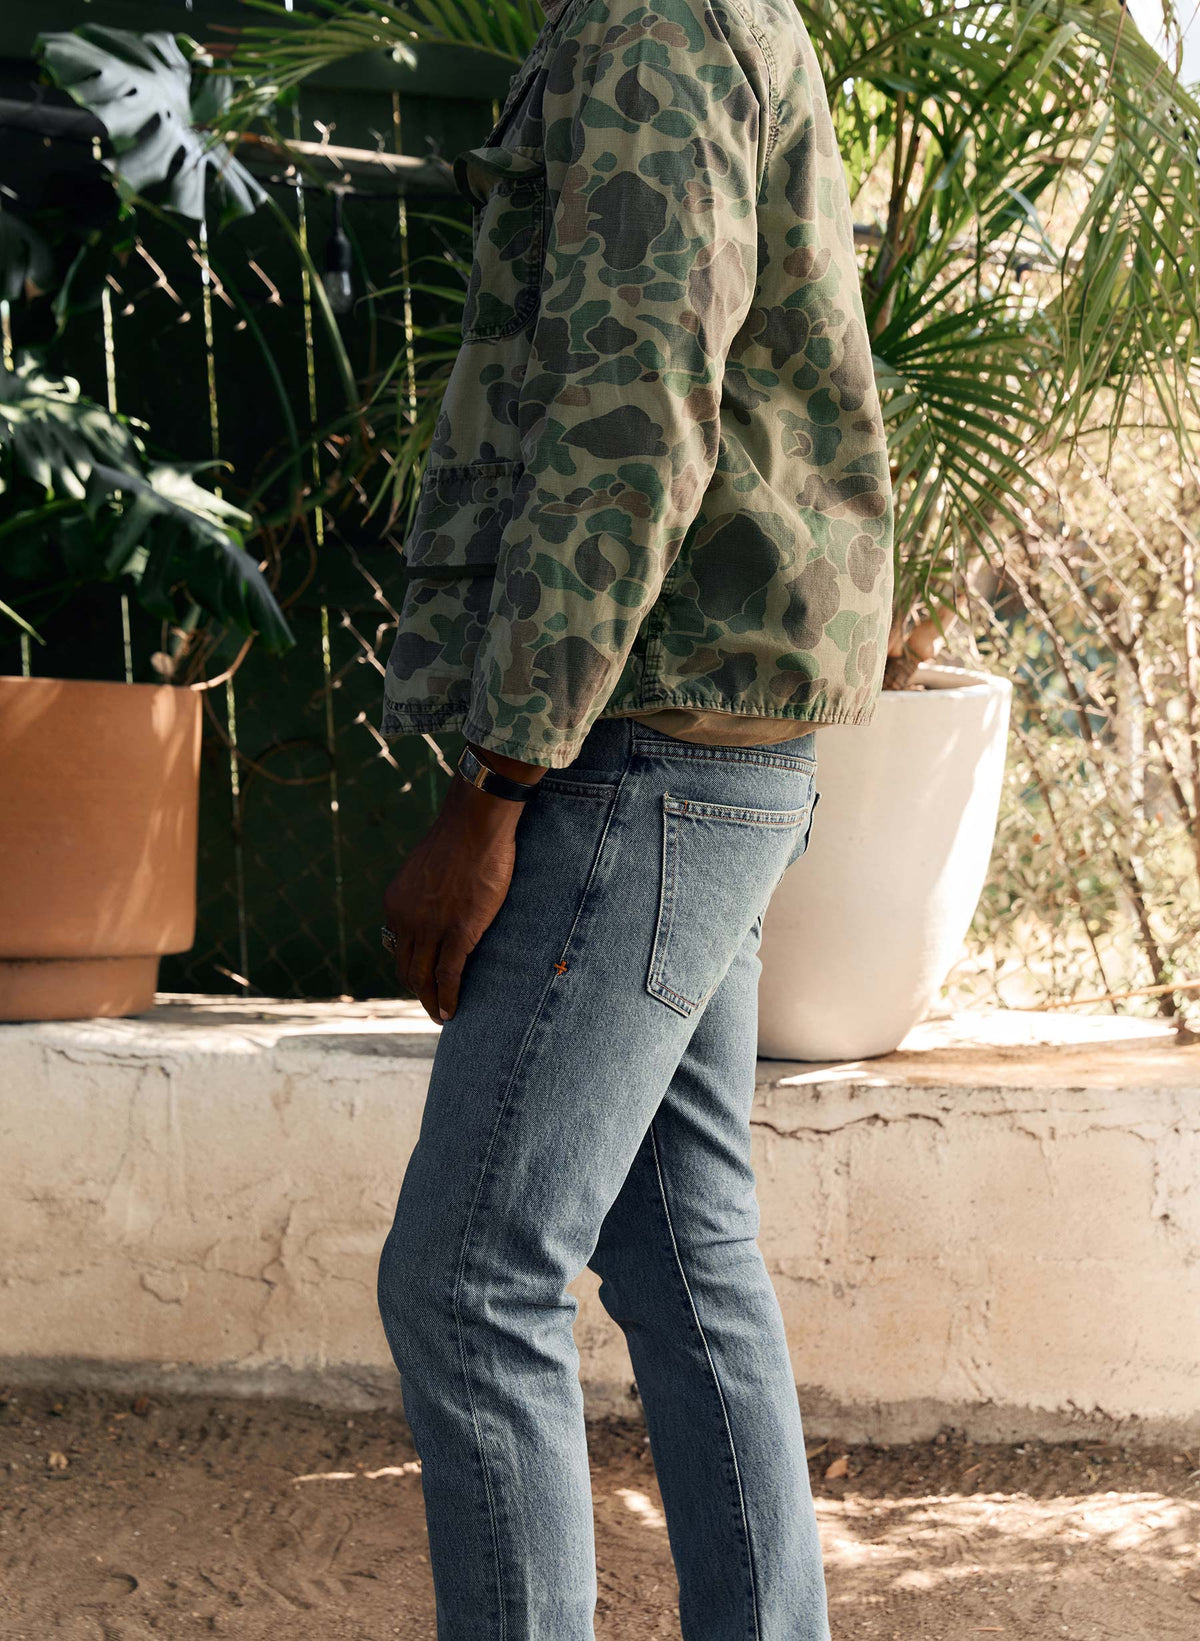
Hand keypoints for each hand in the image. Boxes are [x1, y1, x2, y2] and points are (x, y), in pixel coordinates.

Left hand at [383, 748, 542, 1022]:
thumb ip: (420, 893)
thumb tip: (429, 906)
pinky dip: (448, 998)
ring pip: (424, 978)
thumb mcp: (423, 869)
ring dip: (430, 1002)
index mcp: (395, 904)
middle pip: (406, 969)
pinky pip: (449, 975)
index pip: (398, 948)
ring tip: (440, 1016)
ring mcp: (431, 928)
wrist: (474, 825)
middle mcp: (405, 920)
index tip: (421, 982)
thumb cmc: (457, 840)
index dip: (410, 969)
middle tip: (430, 1006)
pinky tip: (451, 1012)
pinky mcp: (459, 933)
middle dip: (417, 991)